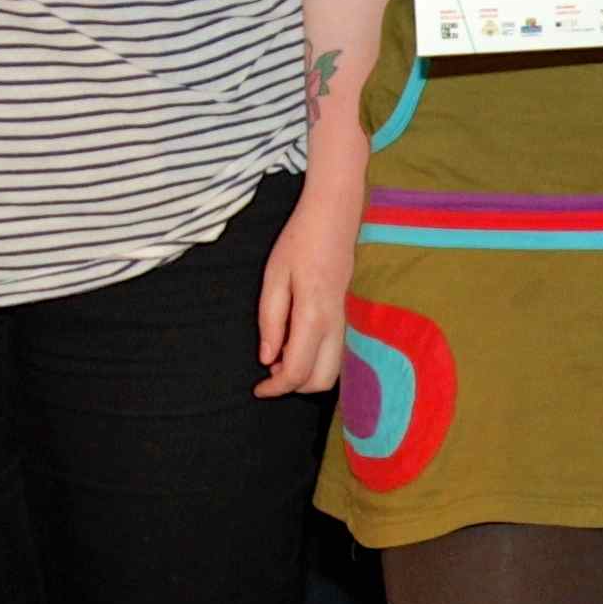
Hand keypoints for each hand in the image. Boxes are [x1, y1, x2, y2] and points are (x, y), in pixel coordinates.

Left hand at [253, 184, 358, 394]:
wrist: (334, 216)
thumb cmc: (300, 241)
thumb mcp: (274, 277)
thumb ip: (271, 321)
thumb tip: (268, 358)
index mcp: (314, 316)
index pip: (297, 371)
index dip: (275, 388)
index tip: (257, 388)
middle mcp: (335, 325)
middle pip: (321, 381)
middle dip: (294, 386)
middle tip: (269, 371)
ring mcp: (344, 321)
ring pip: (332, 371)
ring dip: (306, 374)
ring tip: (281, 355)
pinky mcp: (345, 316)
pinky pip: (334, 354)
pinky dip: (315, 360)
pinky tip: (296, 342)